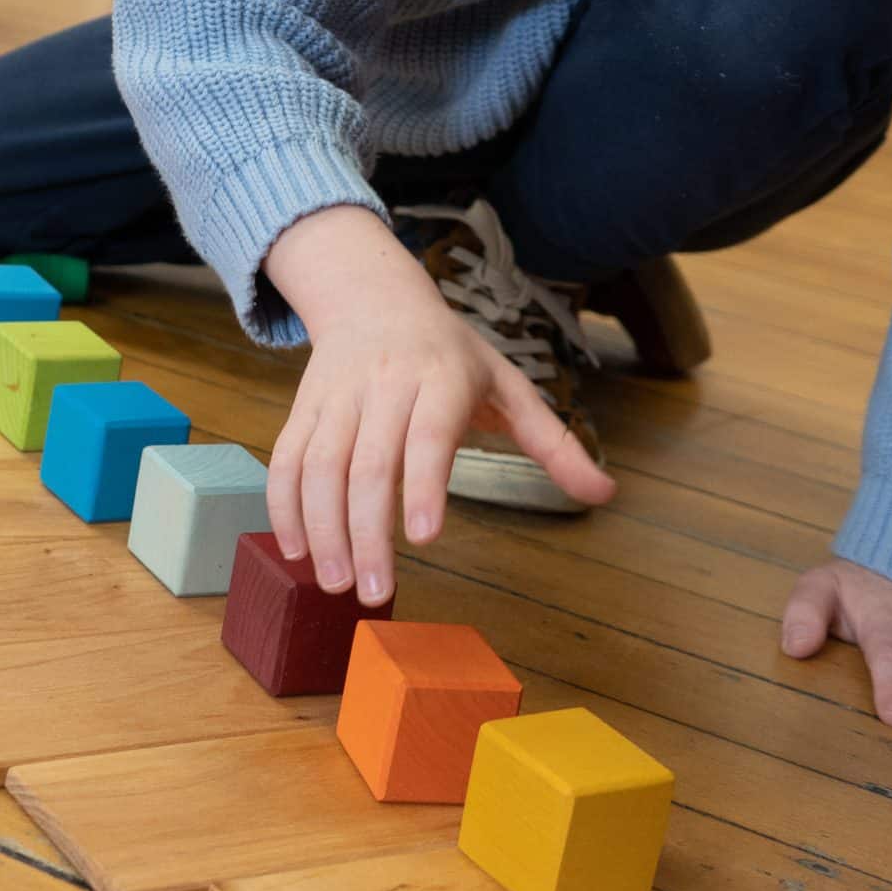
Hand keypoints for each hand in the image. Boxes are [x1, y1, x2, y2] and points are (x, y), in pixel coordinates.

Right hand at [261, 207, 614, 605]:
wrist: (373, 295)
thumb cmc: (450, 353)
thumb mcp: (508, 383)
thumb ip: (554, 443)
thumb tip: (606, 494)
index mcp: (442, 380)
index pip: (428, 435)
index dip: (424, 485)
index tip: (425, 538)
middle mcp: (385, 386)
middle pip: (367, 464)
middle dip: (366, 533)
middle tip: (375, 594)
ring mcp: (338, 396)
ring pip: (318, 465)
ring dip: (321, 529)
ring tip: (335, 583)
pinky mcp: (304, 407)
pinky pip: (285, 458)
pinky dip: (284, 506)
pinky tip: (295, 549)